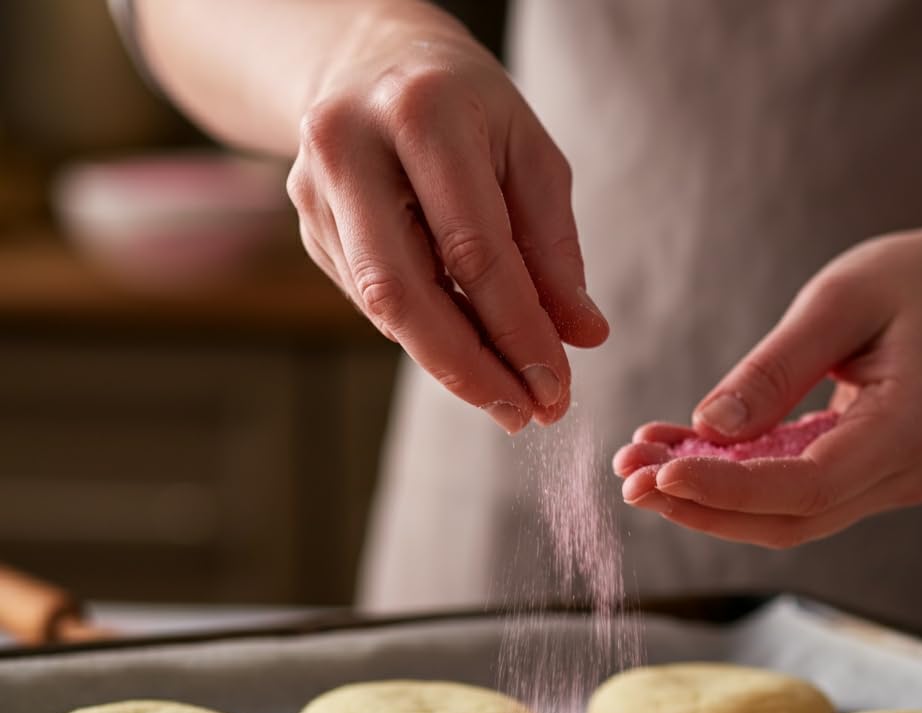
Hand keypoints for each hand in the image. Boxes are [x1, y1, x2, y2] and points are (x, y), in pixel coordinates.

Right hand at [286, 2, 607, 432]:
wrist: (367, 60)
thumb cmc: (466, 106)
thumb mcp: (528, 155)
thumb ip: (554, 249)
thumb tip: (583, 336)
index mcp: (421, 114)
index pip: (474, 249)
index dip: (517, 331)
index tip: (555, 388)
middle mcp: (350, 148)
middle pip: (405, 292)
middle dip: (470, 370)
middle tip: (521, 416)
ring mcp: (316, 192)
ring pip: (385, 307)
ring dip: (450, 365)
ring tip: (507, 399)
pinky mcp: (309, 227)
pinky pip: (374, 302)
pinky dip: (427, 337)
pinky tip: (467, 353)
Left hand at [614, 203, 921, 545]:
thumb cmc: (920, 280)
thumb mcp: (842, 301)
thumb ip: (776, 368)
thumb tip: (711, 425)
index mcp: (905, 430)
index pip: (804, 487)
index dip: (725, 492)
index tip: (658, 476)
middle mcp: (898, 473)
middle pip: (785, 518)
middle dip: (698, 506)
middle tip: (628, 478)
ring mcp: (883, 480)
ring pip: (781, 513)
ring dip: (705, 496)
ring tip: (638, 461)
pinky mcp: (862, 472)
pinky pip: (788, 489)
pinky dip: (730, 476)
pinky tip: (678, 448)